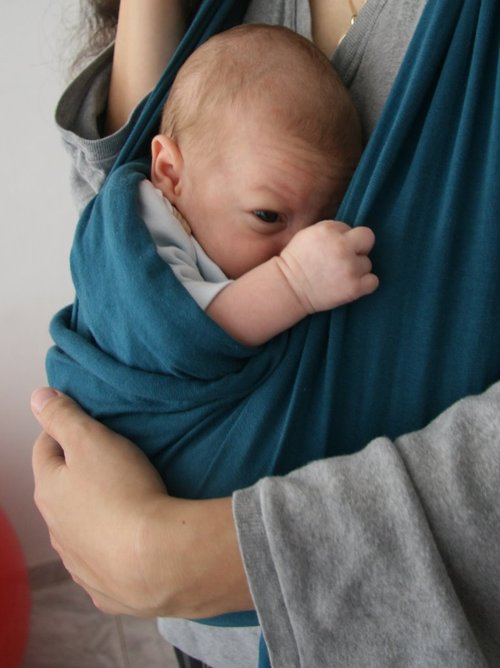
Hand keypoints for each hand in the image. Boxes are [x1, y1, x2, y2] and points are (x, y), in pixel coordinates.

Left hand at [31, 389, 251, 617]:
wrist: (156, 558)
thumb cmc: (124, 491)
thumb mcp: (91, 440)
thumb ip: (63, 416)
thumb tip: (38, 398)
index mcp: (49, 490)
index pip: (45, 449)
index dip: (62, 430)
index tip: (84, 423)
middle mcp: (55, 528)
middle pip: (60, 490)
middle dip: (77, 473)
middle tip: (108, 459)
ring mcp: (77, 561)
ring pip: (78, 527)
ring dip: (92, 512)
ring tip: (122, 499)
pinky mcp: (102, 586)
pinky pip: (100, 559)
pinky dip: (109, 547)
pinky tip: (129, 541)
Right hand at [278, 221, 378, 312]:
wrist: (288, 288)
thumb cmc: (296, 261)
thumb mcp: (308, 234)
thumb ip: (331, 230)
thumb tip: (350, 234)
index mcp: (329, 231)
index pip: (350, 228)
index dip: (342, 239)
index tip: (331, 250)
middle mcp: (342, 247)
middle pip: (368, 238)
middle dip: (359, 247)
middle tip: (345, 259)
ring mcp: (350, 268)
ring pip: (367, 263)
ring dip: (357, 269)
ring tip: (338, 275)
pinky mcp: (354, 287)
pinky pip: (373, 281)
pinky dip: (365, 284)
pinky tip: (350, 284)